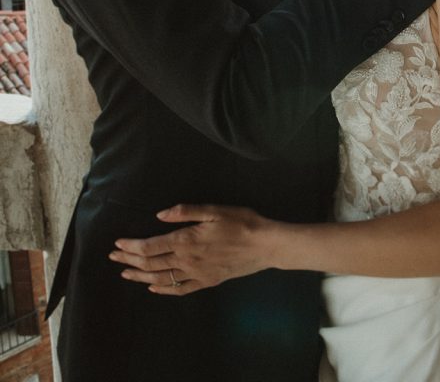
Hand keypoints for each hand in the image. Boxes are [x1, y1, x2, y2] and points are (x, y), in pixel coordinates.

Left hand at [109, 204, 275, 295]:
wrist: (264, 245)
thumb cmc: (240, 222)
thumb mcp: (214, 210)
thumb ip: (186, 212)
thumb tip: (160, 215)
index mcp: (187, 240)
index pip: (151, 246)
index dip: (132, 247)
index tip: (117, 245)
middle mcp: (187, 261)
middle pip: (152, 263)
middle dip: (130, 260)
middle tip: (113, 258)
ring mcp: (196, 274)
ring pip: (161, 278)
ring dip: (140, 276)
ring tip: (125, 274)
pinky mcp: (206, 282)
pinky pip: (180, 290)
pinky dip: (163, 290)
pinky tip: (153, 288)